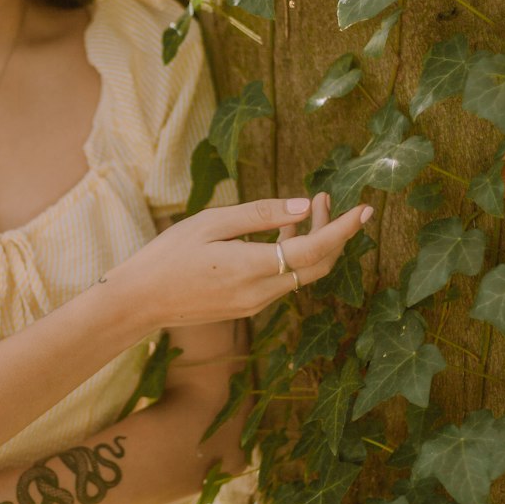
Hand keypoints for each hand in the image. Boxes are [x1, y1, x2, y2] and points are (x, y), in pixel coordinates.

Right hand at [119, 190, 372, 327]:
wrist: (140, 302)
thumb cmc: (167, 256)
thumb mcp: (210, 223)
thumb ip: (260, 215)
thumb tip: (303, 206)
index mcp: (251, 267)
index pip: (315, 250)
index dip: (343, 229)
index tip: (364, 209)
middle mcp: (261, 292)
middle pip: (318, 266)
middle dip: (333, 232)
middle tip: (326, 198)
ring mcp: (256, 303)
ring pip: (303, 274)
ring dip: (313, 242)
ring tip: (310, 206)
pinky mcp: (248, 306)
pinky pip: (284, 280)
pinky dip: (294, 256)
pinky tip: (284, 233)